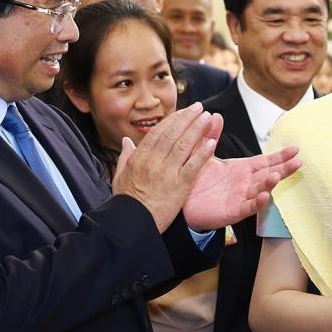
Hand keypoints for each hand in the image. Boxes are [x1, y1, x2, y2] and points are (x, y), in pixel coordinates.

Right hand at [112, 103, 221, 231]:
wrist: (131, 222)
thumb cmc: (126, 202)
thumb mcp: (119, 176)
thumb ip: (125, 157)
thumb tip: (126, 141)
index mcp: (140, 157)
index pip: (158, 132)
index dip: (173, 120)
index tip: (183, 112)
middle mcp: (154, 161)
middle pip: (173, 134)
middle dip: (187, 118)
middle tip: (199, 108)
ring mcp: (167, 172)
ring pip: (184, 145)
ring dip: (197, 129)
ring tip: (208, 118)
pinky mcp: (179, 186)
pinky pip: (193, 166)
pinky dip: (203, 153)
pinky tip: (212, 142)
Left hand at [184, 146, 300, 231]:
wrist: (180, 202)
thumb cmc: (196, 180)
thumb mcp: (204, 154)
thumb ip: (210, 135)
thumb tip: (216, 115)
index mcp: (242, 169)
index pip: (266, 161)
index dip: (280, 156)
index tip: (295, 149)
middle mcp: (246, 183)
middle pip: (269, 174)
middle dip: (284, 168)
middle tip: (297, 162)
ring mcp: (242, 198)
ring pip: (261, 190)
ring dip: (270, 183)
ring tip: (277, 175)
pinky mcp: (233, 211)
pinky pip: (248, 207)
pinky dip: (257, 203)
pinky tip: (264, 196)